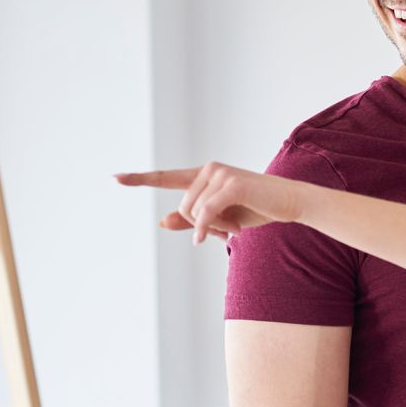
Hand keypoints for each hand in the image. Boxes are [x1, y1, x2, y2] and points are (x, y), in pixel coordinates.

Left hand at [113, 162, 295, 244]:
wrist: (289, 203)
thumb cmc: (255, 209)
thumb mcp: (220, 219)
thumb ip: (191, 220)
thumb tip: (161, 221)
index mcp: (202, 175)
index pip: (165, 177)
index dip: (140, 179)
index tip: (116, 178)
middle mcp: (208, 170)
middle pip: (182, 207)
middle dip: (201, 226)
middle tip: (227, 231)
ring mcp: (220, 174)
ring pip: (194, 211)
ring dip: (212, 228)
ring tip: (236, 228)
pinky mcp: (232, 184)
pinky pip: (207, 212)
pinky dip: (210, 227)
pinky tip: (227, 236)